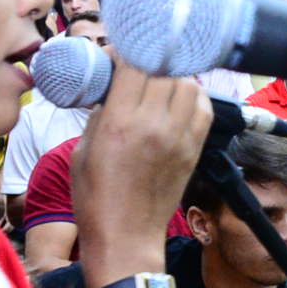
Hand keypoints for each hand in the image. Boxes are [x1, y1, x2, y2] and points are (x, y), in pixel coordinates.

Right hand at [75, 67, 211, 269]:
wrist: (126, 236)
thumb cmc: (95, 197)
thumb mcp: (83, 148)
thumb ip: (101, 111)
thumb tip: (113, 86)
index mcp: (119, 123)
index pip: (134, 64)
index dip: (126, 52)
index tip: (117, 55)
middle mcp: (153, 125)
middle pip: (164, 68)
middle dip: (150, 59)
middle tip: (138, 65)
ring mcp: (179, 137)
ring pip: (188, 83)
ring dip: (174, 75)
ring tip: (159, 81)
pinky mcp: (194, 149)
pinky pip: (203, 108)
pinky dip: (194, 95)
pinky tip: (180, 97)